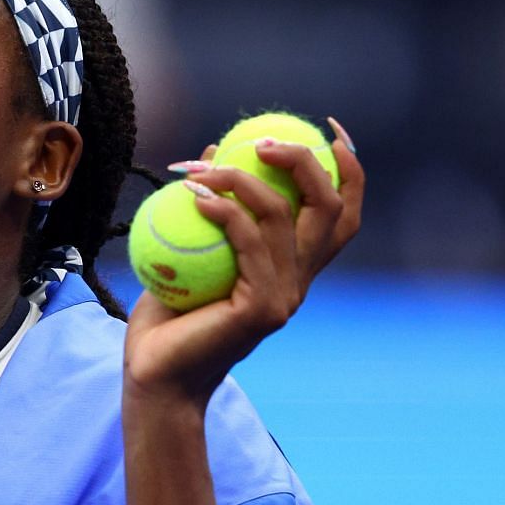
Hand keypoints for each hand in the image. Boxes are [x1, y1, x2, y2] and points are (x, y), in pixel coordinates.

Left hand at [124, 117, 363, 406]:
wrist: (155, 377)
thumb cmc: (167, 317)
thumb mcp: (187, 250)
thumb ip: (209, 207)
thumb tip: (212, 151)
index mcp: (294, 267)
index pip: (342, 212)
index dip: (349, 167)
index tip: (328, 128)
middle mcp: (300, 281)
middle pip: (331, 207)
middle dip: (308, 162)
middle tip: (263, 141)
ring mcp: (285, 297)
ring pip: (283, 217)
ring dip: (241, 179)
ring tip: (199, 168)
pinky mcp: (261, 309)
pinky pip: (248, 245)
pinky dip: (224, 212)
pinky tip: (192, 195)